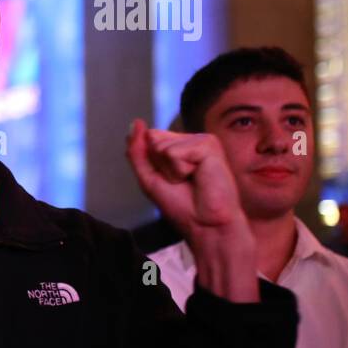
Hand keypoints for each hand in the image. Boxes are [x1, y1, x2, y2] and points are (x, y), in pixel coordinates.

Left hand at [126, 119, 257, 300]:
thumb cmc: (182, 206)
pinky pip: (174, 152)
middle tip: (181, 182)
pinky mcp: (210, 144)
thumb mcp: (149, 177)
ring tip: (191, 181)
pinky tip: (199, 177)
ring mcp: (202, 140)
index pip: (147, 138)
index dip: (150, 163)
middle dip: (159, 166)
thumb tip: (136, 122)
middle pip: (153, 139)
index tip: (169, 180)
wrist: (206, 225)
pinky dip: (179, 170)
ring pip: (162, 146)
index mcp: (179, 146)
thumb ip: (138, 151)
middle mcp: (191, 140)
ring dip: (170, 170)